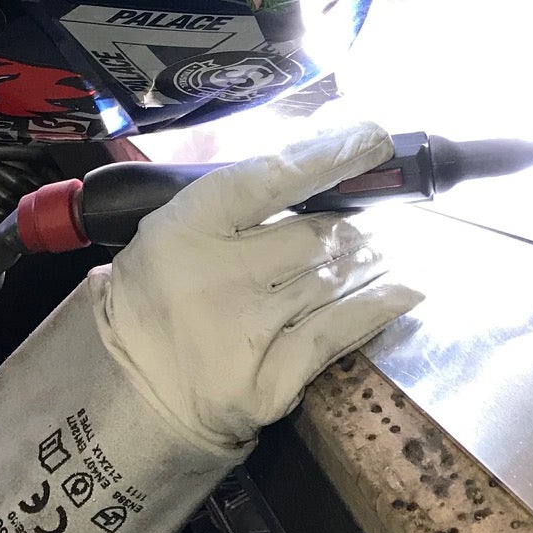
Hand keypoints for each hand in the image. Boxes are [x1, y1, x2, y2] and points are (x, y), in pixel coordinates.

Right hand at [98, 115, 420, 452]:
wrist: (125, 393)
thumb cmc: (158, 298)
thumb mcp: (175, 234)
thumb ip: (239, 205)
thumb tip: (323, 168)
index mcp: (185, 228)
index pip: (271, 177)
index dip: (329, 155)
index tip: (373, 139)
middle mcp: (216, 277)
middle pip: (317, 233)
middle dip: (355, 225)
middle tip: (374, 221)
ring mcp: (244, 333)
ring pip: (336, 278)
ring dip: (371, 261)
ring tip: (385, 252)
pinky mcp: (267, 382)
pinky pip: (340, 331)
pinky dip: (380, 305)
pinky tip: (406, 291)